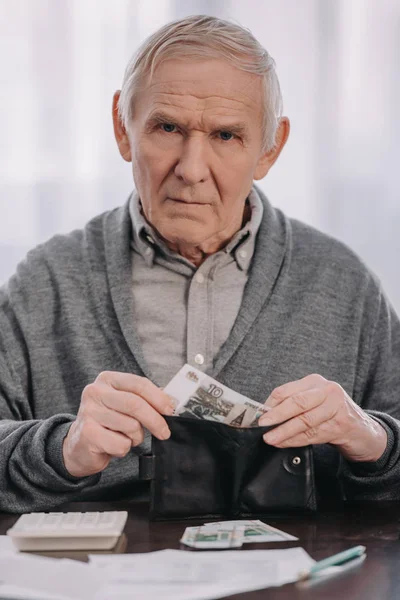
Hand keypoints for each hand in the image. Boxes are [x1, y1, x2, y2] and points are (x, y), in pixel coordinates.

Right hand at [63, 371, 173, 476]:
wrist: (79, 445)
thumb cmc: (107, 423)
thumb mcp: (123, 404)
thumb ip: (143, 399)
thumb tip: (169, 401)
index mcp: (107, 379)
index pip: (139, 384)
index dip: (158, 398)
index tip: (170, 410)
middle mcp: (95, 392)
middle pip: (135, 404)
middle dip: (155, 420)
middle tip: (165, 432)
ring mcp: (89, 412)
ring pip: (130, 426)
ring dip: (136, 437)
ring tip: (125, 437)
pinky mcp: (87, 434)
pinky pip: (121, 444)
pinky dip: (123, 449)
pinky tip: (113, 445)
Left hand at [259, 374, 386, 462]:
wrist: (363, 430)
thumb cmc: (332, 414)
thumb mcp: (314, 402)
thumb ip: (293, 404)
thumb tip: (265, 413)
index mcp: (315, 382)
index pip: (287, 390)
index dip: (270, 403)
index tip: (257, 414)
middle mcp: (328, 391)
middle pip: (297, 403)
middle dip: (276, 415)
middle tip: (261, 425)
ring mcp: (337, 407)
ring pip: (304, 421)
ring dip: (284, 431)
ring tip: (270, 438)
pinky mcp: (341, 426)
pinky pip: (313, 434)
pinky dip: (296, 440)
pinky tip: (285, 443)